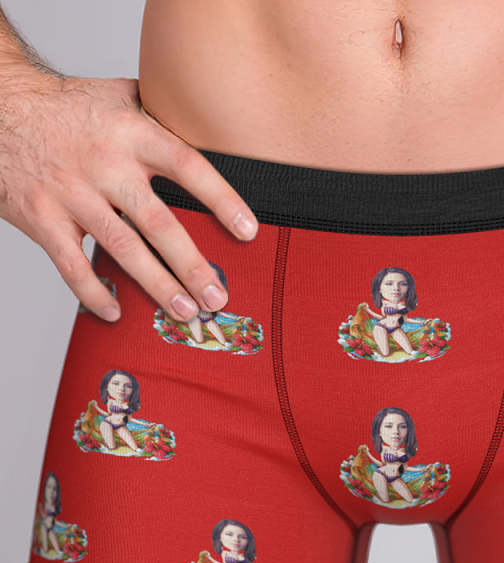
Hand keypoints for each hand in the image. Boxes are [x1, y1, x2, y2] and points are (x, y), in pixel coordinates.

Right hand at [0, 70, 259, 321]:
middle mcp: (105, 165)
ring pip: (122, 249)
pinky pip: (70, 264)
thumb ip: (163, 115)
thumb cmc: (68, 107)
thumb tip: (211, 126)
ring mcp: (71, 193)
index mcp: (131, 134)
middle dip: (192, 265)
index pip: (187, 166)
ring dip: (157, 286)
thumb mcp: (119, 97)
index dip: (221, 198)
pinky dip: (93, 292)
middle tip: (219, 297)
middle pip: (158, 222)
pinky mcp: (41, 217)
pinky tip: (116, 312)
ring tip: (186, 312)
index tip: (249, 230)